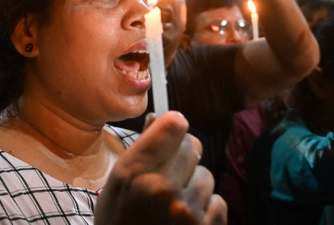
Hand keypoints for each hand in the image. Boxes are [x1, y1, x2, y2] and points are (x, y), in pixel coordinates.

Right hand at [95, 112, 226, 224]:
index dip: (173, 128)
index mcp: (135, 173)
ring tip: (174, 206)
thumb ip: (139, 152)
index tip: (168, 137)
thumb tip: (160, 118)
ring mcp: (188, 211)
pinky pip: (218, 201)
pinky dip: (207, 210)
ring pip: (206, 175)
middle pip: (193, 145)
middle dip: (183, 157)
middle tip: (167, 177)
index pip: (175, 123)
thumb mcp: (115, 188)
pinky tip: (187, 222)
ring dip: (195, 186)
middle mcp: (163, 188)